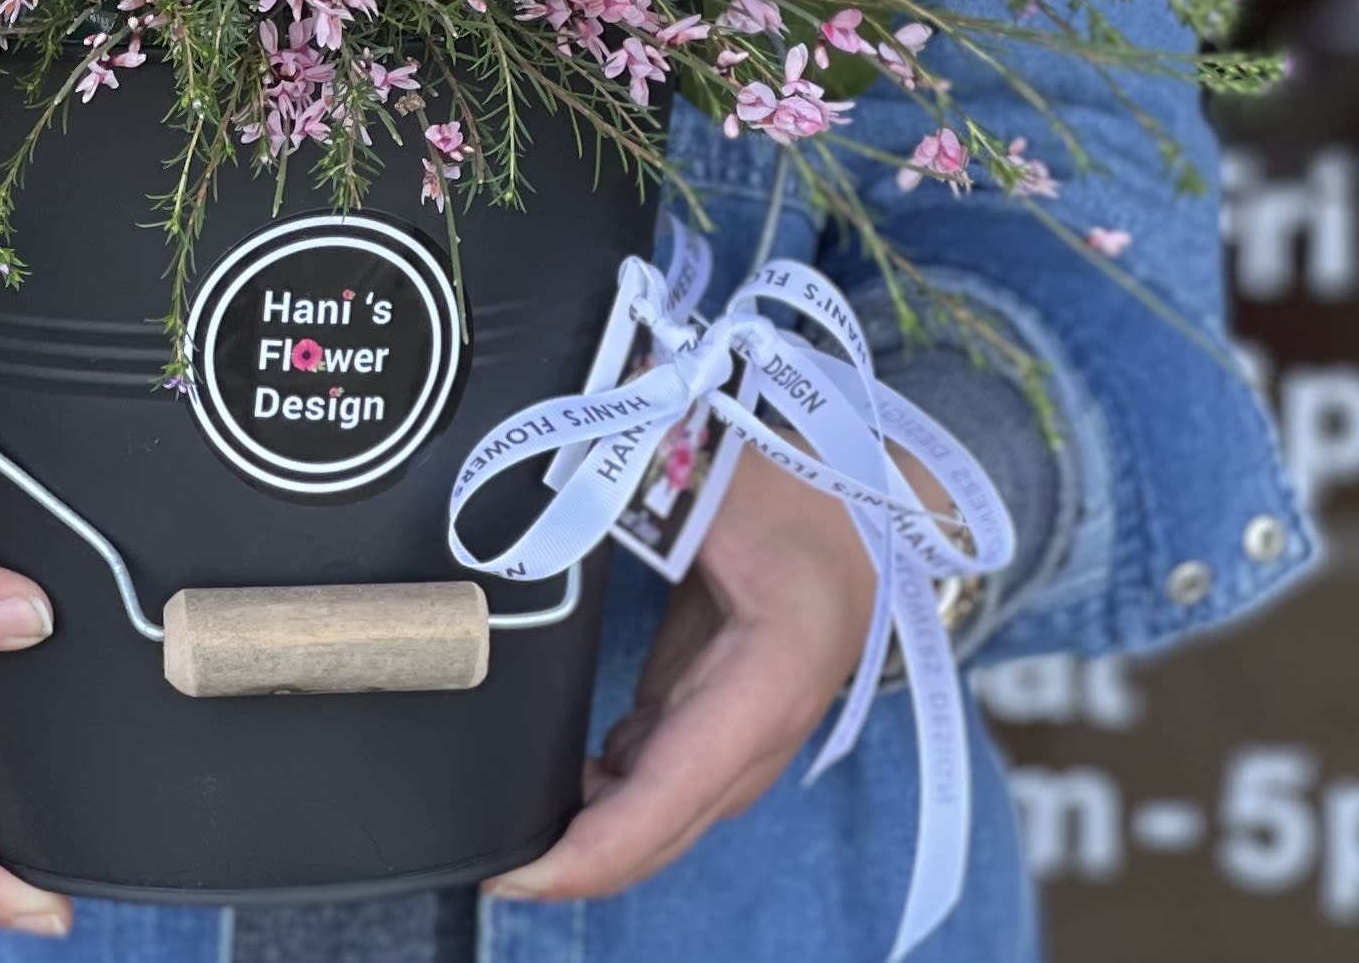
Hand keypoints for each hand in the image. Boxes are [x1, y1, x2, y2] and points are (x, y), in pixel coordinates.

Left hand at [482, 443, 886, 902]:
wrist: (874, 498)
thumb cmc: (805, 487)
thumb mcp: (720, 483)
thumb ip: (643, 497)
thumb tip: (558, 495)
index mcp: (767, 683)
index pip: (668, 795)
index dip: (589, 852)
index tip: (515, 876)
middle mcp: (761, 732)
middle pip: (661, 830)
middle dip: (572, 860)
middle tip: (484, 860)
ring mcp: (746, 735)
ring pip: (659, 815)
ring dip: (586, 829)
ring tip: (504, 822)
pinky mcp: (723, 718)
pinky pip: (658, 780)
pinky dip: (604, 793)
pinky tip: (554, 775)